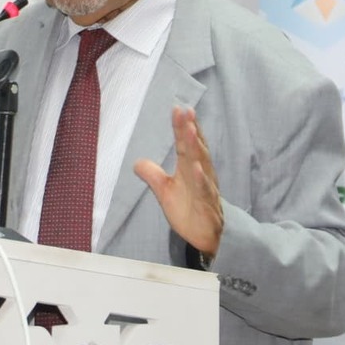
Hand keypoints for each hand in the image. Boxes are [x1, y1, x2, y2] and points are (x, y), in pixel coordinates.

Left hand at [134, 106, 223, 256]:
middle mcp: (200, 173)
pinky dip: (201, 179)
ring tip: (190, 130)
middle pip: (194, 148)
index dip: (181, 127)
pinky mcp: (207, 204)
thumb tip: (136, 162)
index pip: (185, 143)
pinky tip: (197, 169)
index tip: (177, 109)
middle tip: (185, 111)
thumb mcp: (164, 191)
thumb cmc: (188, 209)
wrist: (204, 236)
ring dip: (196, 147)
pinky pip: (204, 190)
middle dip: (190, 129)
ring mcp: (205, 187)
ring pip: (201, 164)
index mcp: (190, 167)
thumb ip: (153, 175)